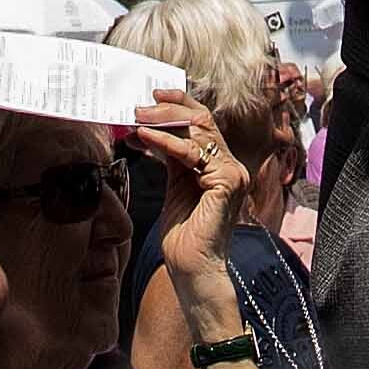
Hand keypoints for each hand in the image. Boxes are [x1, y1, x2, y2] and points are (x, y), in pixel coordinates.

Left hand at [129, 83, 243, 294]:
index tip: (150, 100)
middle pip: (202, 119)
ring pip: (199, 130)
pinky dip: (165, 141)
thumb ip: (173, 158)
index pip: (203, 123)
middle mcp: (231, 165)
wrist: (192, 269)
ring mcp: (232, 173)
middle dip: (169, 108)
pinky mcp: (226, 182)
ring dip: (163, 120)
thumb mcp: (176, 186)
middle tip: (139, 106)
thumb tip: (150, 130)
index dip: (178, 106)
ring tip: (137, 118)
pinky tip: (144, 137)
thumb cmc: (184, 235)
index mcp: (220, 165)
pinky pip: (192, 153)